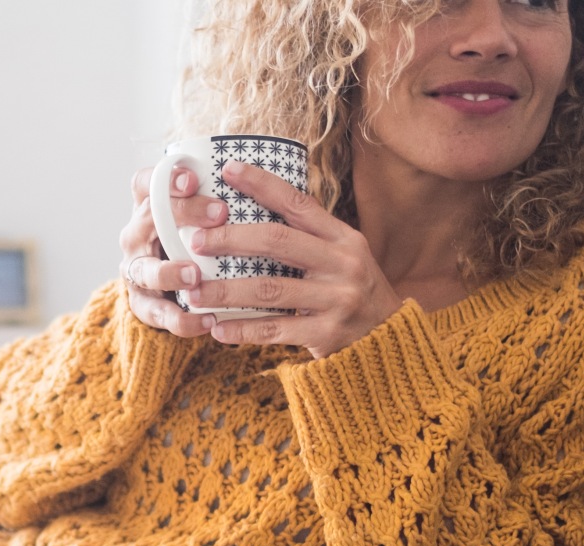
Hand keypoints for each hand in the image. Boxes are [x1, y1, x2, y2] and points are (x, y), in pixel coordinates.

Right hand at [120, 165, 228, 337]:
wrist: (169, 288)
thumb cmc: (196, 242)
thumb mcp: (204, 219)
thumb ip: (222, 203)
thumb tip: (275, 185)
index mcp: (149, 207)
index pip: (147, 183)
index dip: (166, 179)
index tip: (194, 178)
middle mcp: (136, 235)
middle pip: (148, 217)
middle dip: (183, 214)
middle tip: (219, 213)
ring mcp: (136, 270)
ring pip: (144, 269)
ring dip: (168, 272)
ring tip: (194, 276)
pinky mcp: (141, 304)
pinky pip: (157, 313)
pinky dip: (180, 320)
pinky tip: (207, 321)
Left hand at [190, 161, 403, 358]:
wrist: (390, 337)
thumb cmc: (350, 289)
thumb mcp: (341, 256)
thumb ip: (306, 237)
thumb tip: (249, 209)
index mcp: (342, 238)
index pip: (298, 203)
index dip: (262, 184)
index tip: (228, 169)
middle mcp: (342, 264)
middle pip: (277, 242)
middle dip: (230, 239)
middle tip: (196, 241)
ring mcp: (336, 300)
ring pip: (269, 289)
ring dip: (225, 291)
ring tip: (193, 293)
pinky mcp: (327, 333)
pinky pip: (275, 330)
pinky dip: (243, 329)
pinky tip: (217, 329)